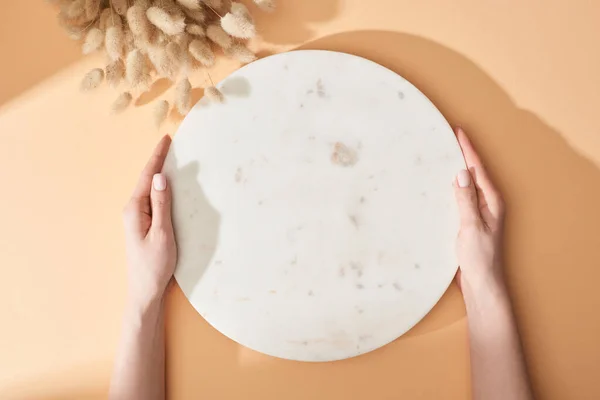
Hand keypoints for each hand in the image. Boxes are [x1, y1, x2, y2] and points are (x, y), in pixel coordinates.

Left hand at [122, 135, 175, 310]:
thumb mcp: (162, 233)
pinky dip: (162, 189)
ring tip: (172, 160)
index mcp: (135, 209)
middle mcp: (133, 210)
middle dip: (158, 161)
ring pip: (150, 190)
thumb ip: (161, 205)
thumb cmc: (154, 265)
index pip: (148, 176)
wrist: (145, 290)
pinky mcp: (143, 225)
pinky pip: (153, 200)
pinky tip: (170, 187)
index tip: (166, 139)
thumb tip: (161, 177)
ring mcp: (137, 218)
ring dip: (160, 174)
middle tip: (172, 145)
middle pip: (147, 180)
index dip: (157, 157)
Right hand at [453, 127, 505, 297]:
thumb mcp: (472, 227)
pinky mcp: (467, 222)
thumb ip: (466, 200)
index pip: (477, 169)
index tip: (457, 131)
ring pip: (464, 185)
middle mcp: (486, 204)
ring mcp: (477, 213)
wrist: (481, 285)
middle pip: (472, 173)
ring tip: (440, 155)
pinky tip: (438, 186)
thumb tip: (460, 173)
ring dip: (453, 170)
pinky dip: (448, 188)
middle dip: (460, 154)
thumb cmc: (480, 259)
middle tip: (446, 137)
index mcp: (492, 202)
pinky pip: (458, 198)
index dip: (467, 149)